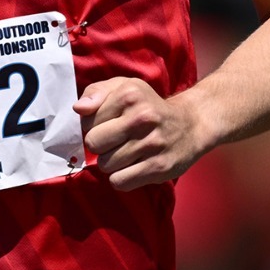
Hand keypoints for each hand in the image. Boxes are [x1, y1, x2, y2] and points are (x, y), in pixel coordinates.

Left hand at [74, 78, 207, 191]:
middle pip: (94, 144)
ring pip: (105, 165)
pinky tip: (132, 167)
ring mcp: (152, 144)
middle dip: (100, 145)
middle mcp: (142, 117)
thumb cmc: (148, 106)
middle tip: (115, 141)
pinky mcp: (159, 167)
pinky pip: (120, 182)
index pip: (87, 121)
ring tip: (127, 153)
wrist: (190, 125)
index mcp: (130, 94)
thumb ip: (96, 93)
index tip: (109, 124)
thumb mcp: (125, 88)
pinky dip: (121, 178)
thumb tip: (78, 109)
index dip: (94, 125)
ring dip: (111, 163)